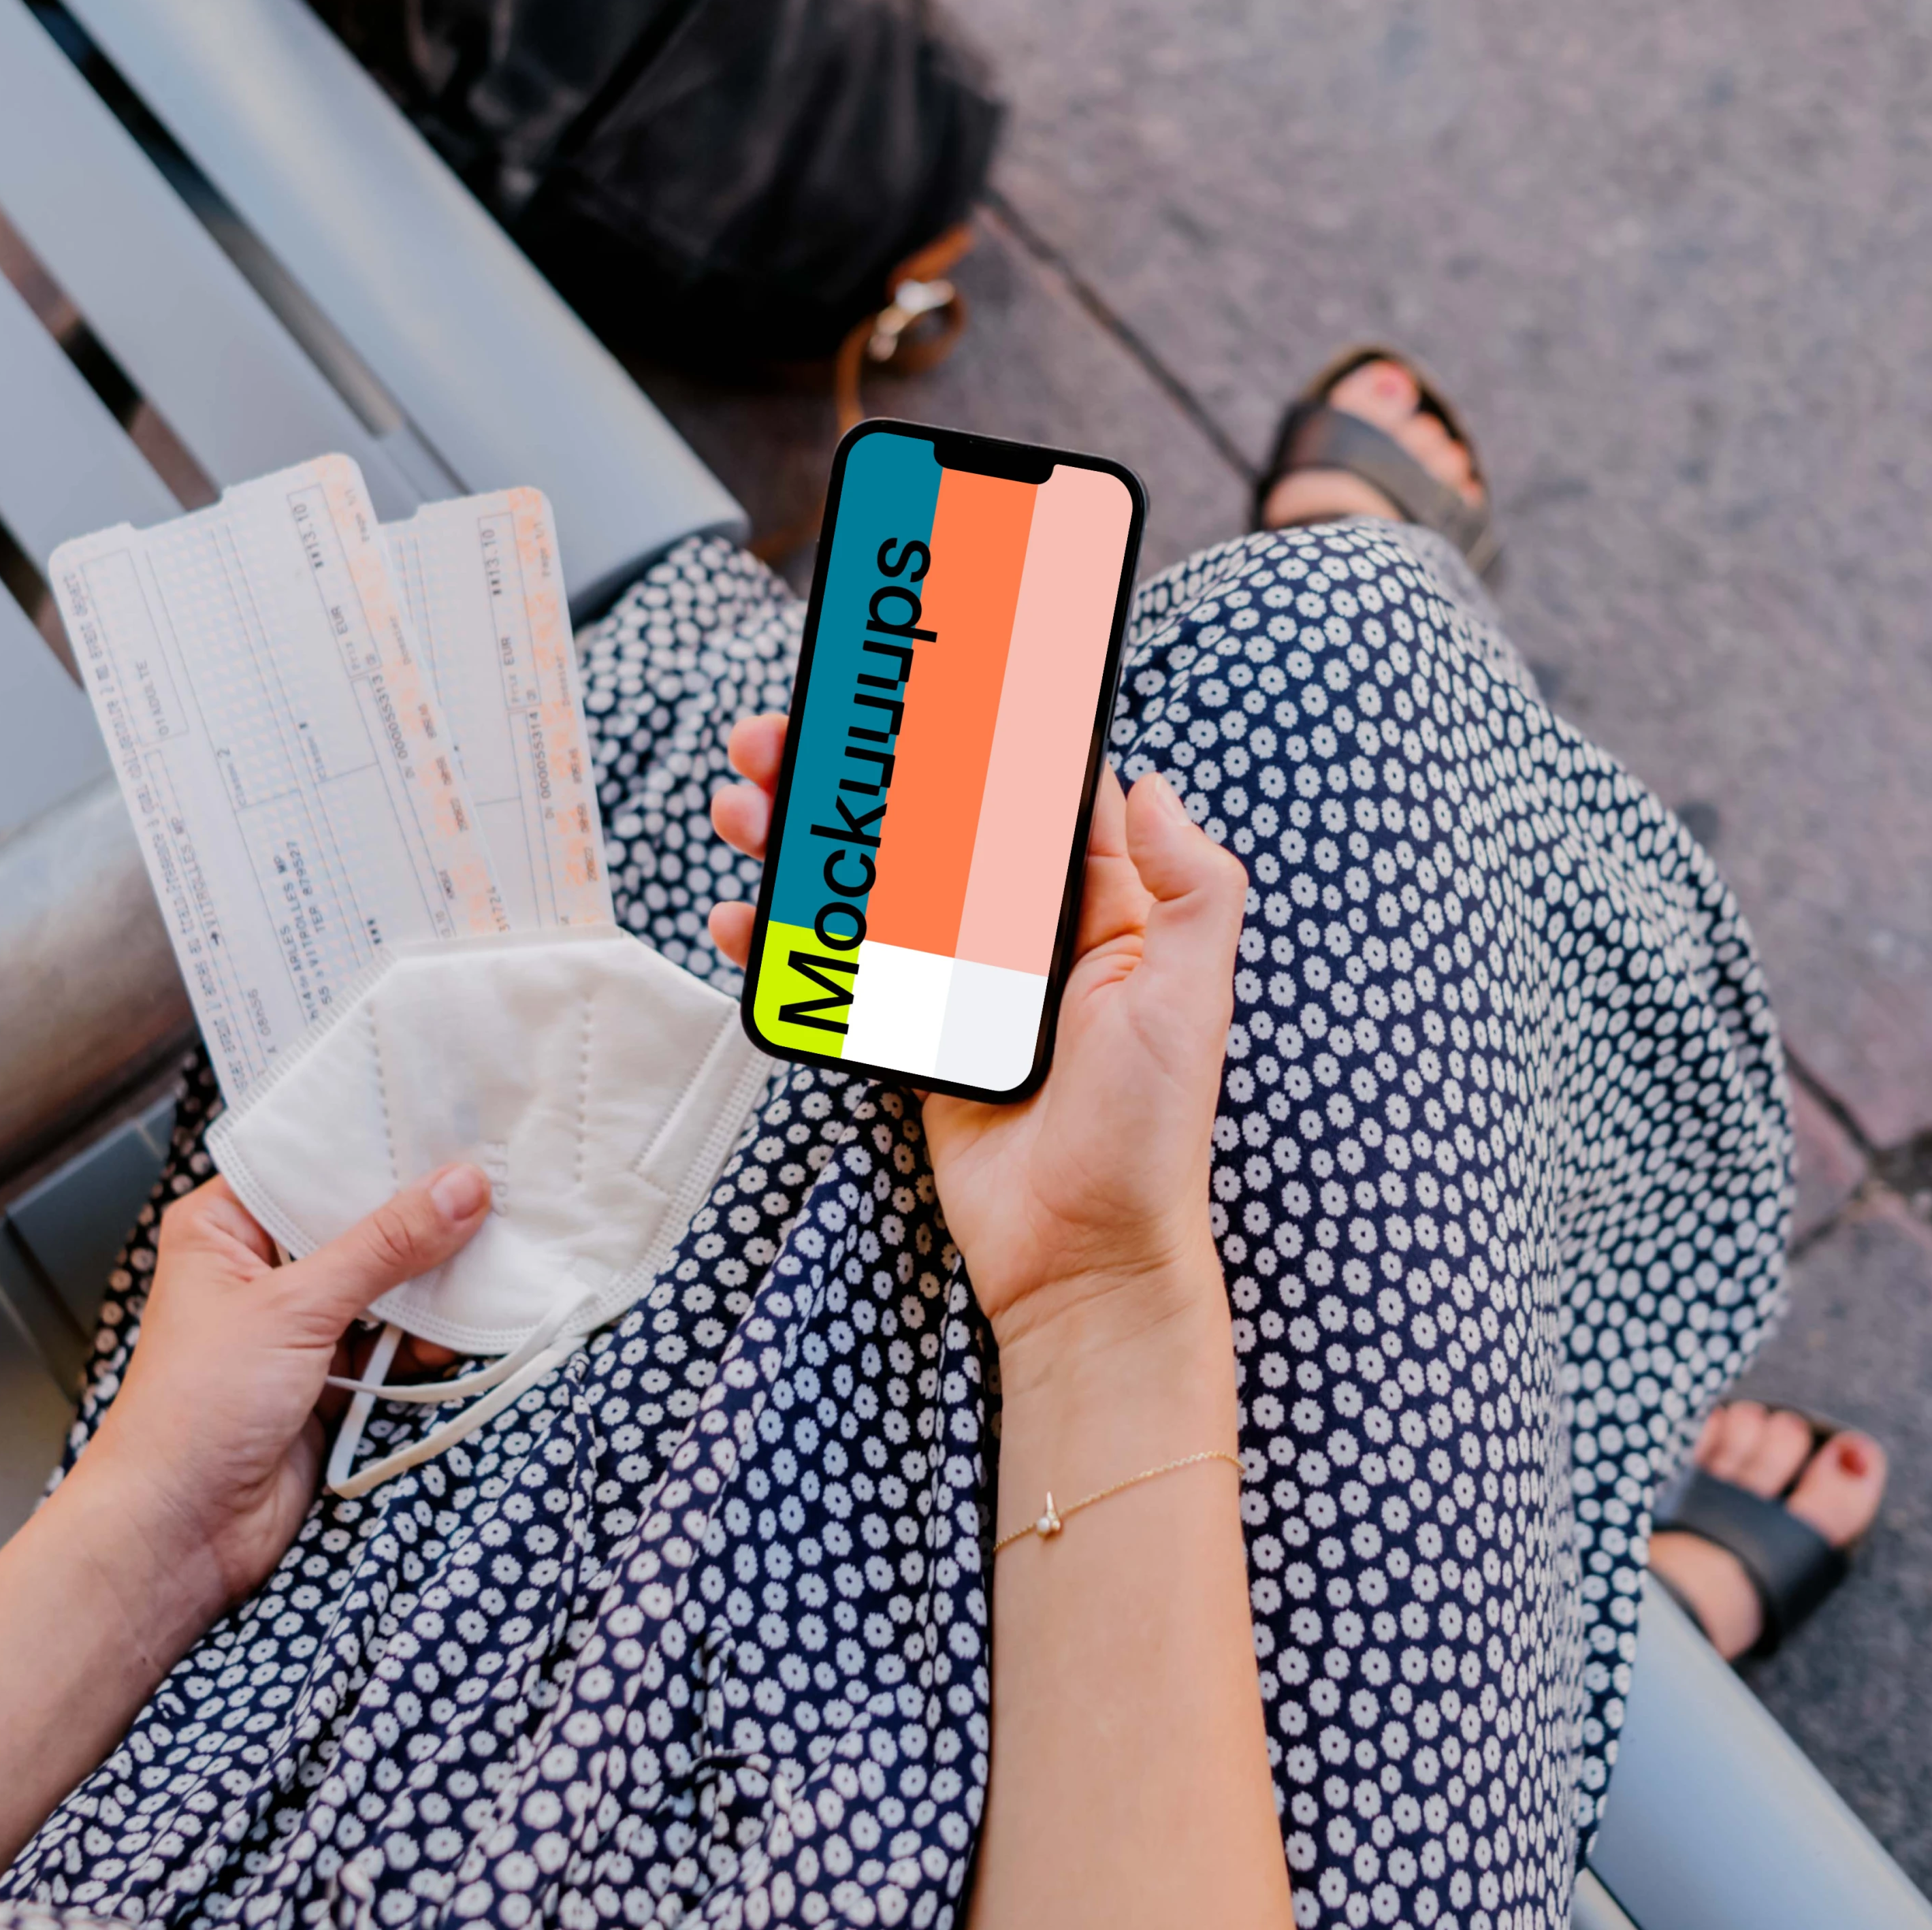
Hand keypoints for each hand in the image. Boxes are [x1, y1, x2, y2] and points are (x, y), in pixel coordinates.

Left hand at [66, 1170, 488, 1626]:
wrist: (182, 1531)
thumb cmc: (196, 1409)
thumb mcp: (295, 1308)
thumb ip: (384, 1247)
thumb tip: (461, 1188)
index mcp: (224, 1226)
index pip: (310, 1163)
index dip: (376, 1145)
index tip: (449, 1123)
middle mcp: (260, 1268)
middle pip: (355, 1222)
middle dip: (418, 1215)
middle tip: (492, 1185)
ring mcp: (298, 1324)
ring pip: (382, 1283)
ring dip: (432, 1280)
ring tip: (496, 1251)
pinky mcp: (330, 1378)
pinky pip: (394, 1340)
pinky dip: (430, 1336)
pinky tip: (470, 1323)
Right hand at [708, 716, 1248, 1364]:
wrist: (1083, 1257)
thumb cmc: (1148, 1133)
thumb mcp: (1187, 995)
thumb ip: (1187, 884)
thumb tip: (1152, 780)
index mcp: (1093, 905)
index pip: (1027, 788)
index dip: (971, 726)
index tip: (911, 673)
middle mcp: (1019, 933)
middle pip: (921, 822)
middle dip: (851, 771)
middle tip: (784, 736)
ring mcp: (955, 982)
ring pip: (866, 884)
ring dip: (802, 841)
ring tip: (746, 807)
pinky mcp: (907, 1035)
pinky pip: (836, 971)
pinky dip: (785, 941)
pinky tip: (744, 918)